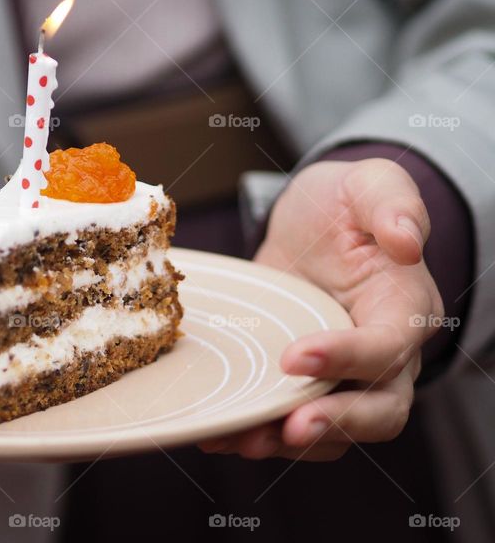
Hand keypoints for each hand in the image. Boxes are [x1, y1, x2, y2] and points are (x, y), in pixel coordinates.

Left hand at [199, 159, 442, 460]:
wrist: (312, 221)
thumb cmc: (345, 202)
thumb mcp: (370, 183)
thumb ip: (394, 203)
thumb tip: (407, 242)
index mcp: (404, 308)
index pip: (389, 347)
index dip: (348, 359)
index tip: (295, 357)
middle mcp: (383, 354)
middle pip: (379, 409)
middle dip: (335, 424)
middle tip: (289, 427)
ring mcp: (342, 374)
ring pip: (334, 429)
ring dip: (287, 440)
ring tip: (240, 439)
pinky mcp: (302, 381)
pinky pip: (290, 419)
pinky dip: (257, 431)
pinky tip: (216, 433)